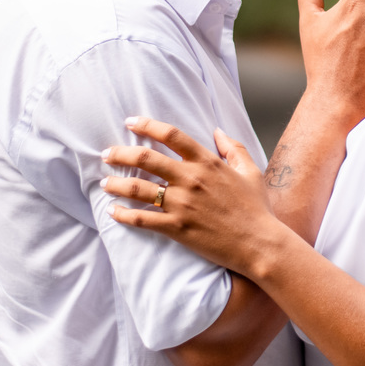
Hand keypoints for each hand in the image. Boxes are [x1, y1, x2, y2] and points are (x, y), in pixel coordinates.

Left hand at [102, 116, 289, 276]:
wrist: (259, 243)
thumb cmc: (257, 208)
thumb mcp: (250, 171)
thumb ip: (233, 148)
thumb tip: (217, 130)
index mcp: (207, 162)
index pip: (171, 135)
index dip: (147, 125)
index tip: (130, 122)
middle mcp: (191, 179)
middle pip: (145, 158)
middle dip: (120, 153)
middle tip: (107, 154)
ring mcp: (182, 204)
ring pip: (138, 188)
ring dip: (116, 184)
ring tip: (104, 182)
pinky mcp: (177, 228)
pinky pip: (142, 219)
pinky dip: (123, 215)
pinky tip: (113, 211)